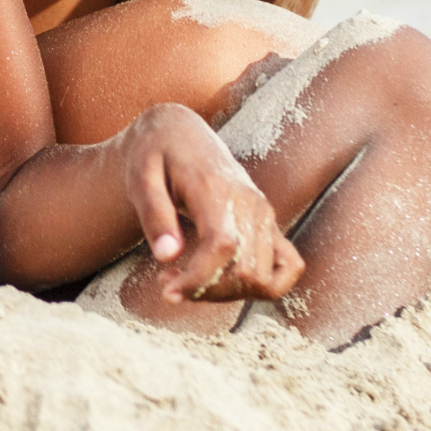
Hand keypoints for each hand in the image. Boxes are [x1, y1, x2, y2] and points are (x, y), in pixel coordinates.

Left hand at [120, 105, 303, 303]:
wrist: (180, 135)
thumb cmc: (154, 155)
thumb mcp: (140, 178)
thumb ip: (154, 215)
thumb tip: (167, 256)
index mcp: (216, 188)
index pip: (222, 246)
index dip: (198, 278)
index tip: (168, 292)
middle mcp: (250, 203)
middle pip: (246, 270)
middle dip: (206, 290)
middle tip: (169, 283)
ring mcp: (264, 214)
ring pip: (264, 278)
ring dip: (226, 294)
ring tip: (189, 279)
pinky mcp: (269, 224)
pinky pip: (289, 268)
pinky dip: (262, 288)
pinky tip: (226, 281)